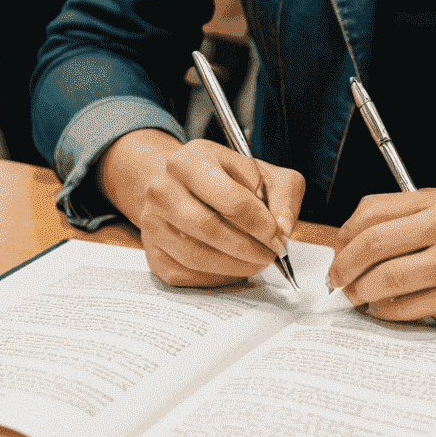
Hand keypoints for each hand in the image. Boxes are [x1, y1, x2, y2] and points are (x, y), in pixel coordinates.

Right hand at [99, 130, 304, 286]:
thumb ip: (283, 195)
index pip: (230, 198)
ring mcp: (152, 222)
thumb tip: (282, 230)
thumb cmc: (224, 179)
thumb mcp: (261, 172)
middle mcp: (163, 188)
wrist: (181, 186)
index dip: (259, 223)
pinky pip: (187, 274)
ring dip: (235, 266)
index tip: (277, 236)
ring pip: (197, 256)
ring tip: (257, 263)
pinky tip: (234, 268)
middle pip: (210, 228)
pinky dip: (216, 277)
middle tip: (270, 256)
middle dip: (248, 248)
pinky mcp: (152, 252)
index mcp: (192, 159)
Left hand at [328, 189, 435, 327]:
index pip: (372, 213)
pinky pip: (406, 310)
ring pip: (385, 282)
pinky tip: (384, 307)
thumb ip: (406, 216)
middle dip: (344, 267)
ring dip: (361, 292)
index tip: (337, 250)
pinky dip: (385, 311)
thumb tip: (353, 239)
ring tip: (357, 295)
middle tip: (337, 279)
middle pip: (372, 246)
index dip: (344, 235)